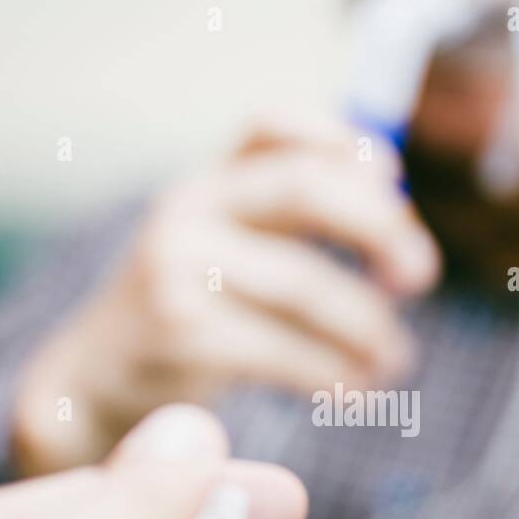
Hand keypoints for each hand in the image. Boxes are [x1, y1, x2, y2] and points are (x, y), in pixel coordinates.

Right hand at [14, 115, 441, 473]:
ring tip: (395, 361)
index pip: (271, 126)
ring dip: (367, 327)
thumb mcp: (227, 250)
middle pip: (303, 188)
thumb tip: (399, 214)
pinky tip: (356, 392)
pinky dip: (332, 375)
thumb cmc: (188, 311)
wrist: (97, 378)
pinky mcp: (178, 331)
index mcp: (208, 181)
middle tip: (421, 275)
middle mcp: (189, 208)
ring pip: (303, 284)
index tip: (393, 174)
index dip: (341, 138)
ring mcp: (178, 266)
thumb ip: (295, 226)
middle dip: (379, 227)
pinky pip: (281, 350)